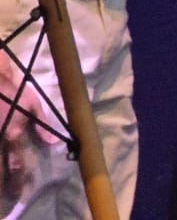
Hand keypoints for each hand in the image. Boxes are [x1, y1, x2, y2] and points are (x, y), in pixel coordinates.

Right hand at [0, 53, 53, 210]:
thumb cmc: (11, 86)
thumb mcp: (31, 101)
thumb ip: (42, 124)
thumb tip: (53, 144)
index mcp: (11, 133)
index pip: (15, 166)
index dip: (16, 183)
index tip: (18, 197)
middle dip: (1, 191)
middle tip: (5, 207)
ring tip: (0, 200)